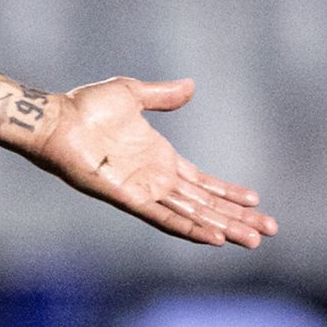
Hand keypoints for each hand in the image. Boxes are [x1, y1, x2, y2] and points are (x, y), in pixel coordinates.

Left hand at [29, 77, 276, 248]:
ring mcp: (144, 191)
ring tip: (251, 240)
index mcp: (160, 159)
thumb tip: (191, 86)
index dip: (229, 193)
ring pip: (193, 214)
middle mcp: (156, 179)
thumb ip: (163, 96)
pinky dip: (189, 228)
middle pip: (206, 203)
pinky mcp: (129, 198)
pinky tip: (213, 238)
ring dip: (222, 227)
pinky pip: (164, 218)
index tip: (256, 202)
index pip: (203, 183)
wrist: (57, 119)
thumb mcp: (132, 93)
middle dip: (238, 217)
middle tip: (269, 230)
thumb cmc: (86, 107)